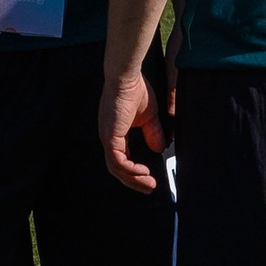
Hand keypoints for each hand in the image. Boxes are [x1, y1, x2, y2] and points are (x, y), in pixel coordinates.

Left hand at [101, 63, 165, 193]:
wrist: (127, 77)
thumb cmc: (136, 91)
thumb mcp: (149, 118)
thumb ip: (153, 133)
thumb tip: (159, 149)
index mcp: (115, 132)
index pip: (121, 158)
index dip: (133, 171)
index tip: (148, 178)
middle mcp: (108, 137)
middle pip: (117, 168)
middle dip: (133, 181)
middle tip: (149, 188)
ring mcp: (107, 137)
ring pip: (117, 168)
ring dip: (133, 179)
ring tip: (149, 184)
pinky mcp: (110, 137)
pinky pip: (118, 161)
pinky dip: (130, 170)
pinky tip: (144, 172)